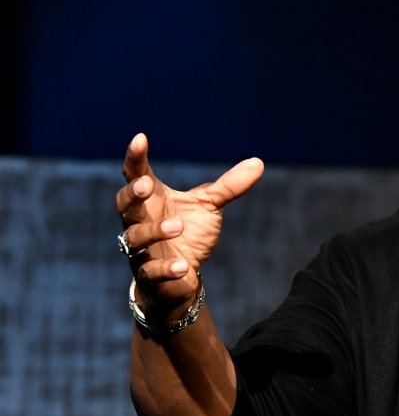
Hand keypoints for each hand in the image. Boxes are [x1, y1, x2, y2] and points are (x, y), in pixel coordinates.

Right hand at [114, 133, 262, 317]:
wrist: (183, 277)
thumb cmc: (189, 234)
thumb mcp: (209, 207)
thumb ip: (229, 186)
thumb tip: (258, 162)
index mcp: (152, 199)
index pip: (136, 173)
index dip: (135, 156)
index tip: (141, 138)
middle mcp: (139, 221)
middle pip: (123, 204)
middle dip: (132, 194)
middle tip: (147, 185)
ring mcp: (141, 249)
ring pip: (135, 237)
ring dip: (154, 230)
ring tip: (178, 226)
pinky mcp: (149, 275)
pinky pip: (151, 271)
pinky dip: (166, 268)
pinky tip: (183, 266)